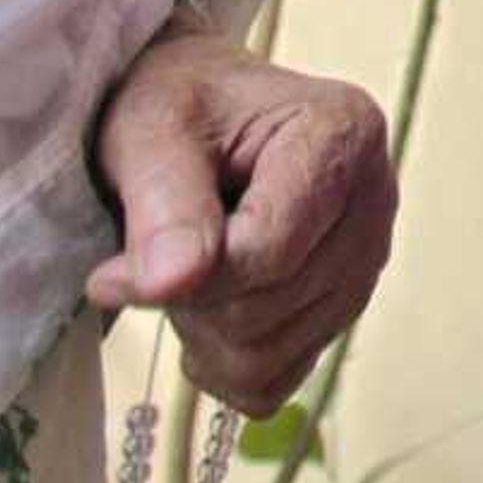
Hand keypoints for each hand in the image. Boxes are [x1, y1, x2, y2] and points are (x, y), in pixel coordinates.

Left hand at [87, 30, 395, 416]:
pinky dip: (224, 363)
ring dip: (201, 332)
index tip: (110, 271)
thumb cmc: (177, 101)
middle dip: (190, 301)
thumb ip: (164, 201)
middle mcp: (373, 204)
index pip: (269, 252)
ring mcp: (365, 264)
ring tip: (183, 270)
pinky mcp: (341, 311)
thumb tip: (170, 283)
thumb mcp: (151, 128)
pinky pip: (277, 382)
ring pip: (268, 357)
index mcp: (343, 137)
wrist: (195, 108)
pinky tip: (206, 308)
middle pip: (267, 312)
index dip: (183, 276)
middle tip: (152, 256)